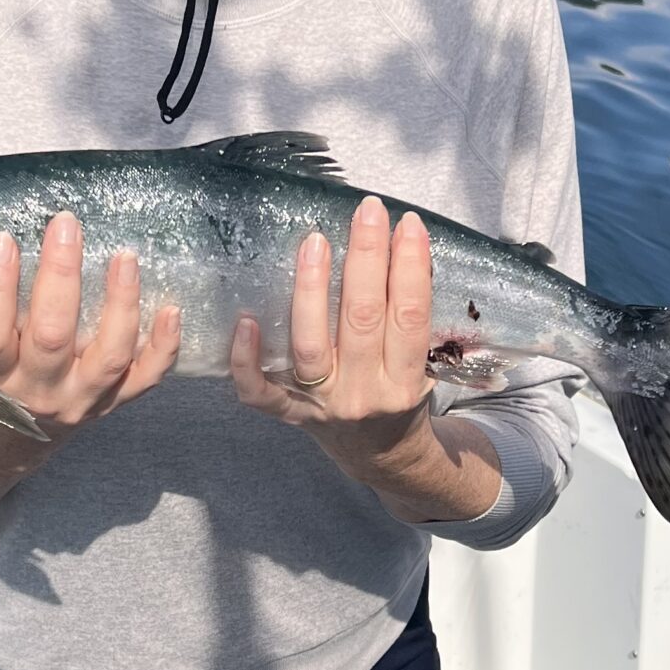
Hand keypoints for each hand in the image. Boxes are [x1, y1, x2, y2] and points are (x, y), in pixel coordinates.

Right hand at [0, 214, 179, 444]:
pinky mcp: (113, 401)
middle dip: (61, 276)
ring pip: (109, 356)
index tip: (3, 240)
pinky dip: (163, 346)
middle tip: (65, 226)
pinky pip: (146, 378)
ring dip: (120, 304)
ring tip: (125, 258)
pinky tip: (171, 310)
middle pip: (53, 336)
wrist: (14, 433)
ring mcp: (81, 398)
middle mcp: (39, 390)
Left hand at [229, 196, 438, 479]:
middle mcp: (362, 395)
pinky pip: (259, 391)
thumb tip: (405, 245)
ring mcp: (320, 406)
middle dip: (366, 258)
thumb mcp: (423, 366)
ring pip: (310, 346)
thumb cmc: (400, 397)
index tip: (407, 224)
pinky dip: (247, 359)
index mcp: (404, 382)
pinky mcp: (288, 414)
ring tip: (315, 241)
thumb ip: (412, 319)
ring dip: (311, 289)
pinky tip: (246, 320)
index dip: (410, 267)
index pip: (409, 317)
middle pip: (361, 320)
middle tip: (367, 210)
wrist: (381, 459)